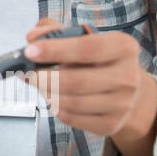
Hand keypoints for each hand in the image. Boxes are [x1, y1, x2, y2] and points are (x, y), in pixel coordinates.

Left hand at [18, 17, 156, 140]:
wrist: (122, 89)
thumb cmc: (95, 59)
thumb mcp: (81, 38)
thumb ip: (54, 31)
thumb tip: (32, 37)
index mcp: (124, 47)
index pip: (87, 48)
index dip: (55, 50)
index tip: (30, 51)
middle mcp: (129, 76)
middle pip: (77, 80)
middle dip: (45, 77)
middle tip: (28, 74)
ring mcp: (123, 104)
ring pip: (72, 102)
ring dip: (47, 93)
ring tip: (39, 84)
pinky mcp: (112, 124)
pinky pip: (72, 117)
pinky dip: (55, 107)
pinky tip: (53, 97)